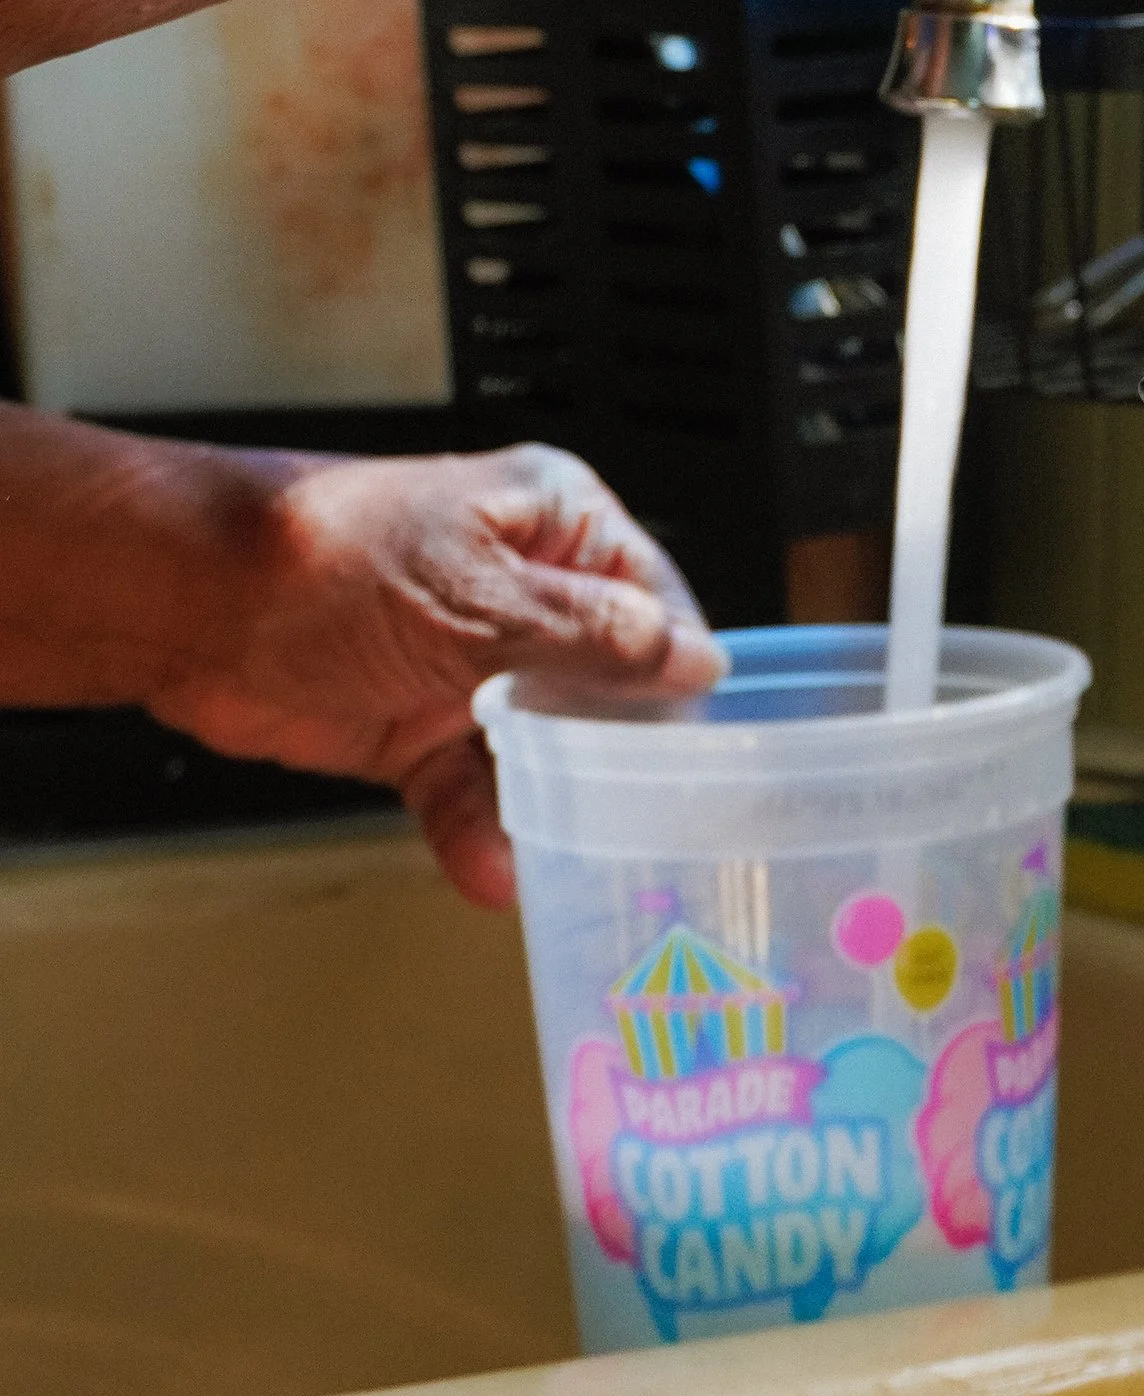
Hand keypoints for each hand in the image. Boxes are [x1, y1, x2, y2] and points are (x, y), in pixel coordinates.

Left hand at [147, 444, 719, 908]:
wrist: (192, 607)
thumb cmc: (325, 559)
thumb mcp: (481, 597)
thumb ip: (592, 637)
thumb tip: (692, 660)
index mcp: (553, 524)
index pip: (653, 600)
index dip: (678, 671)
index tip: (698, 743)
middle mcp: (521, 592)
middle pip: (605, 683)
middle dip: (619, 751)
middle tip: (651, 817)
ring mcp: (468, 663)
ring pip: (541, 747)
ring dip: (549, 804)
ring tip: (574, 857)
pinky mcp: (415, 727)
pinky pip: (468, 789)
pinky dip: (480, 832)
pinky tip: (494, 871)